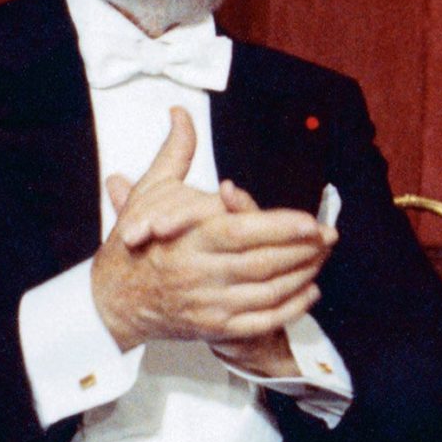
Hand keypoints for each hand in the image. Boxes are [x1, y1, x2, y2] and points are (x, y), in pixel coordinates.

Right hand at [91, 108, 335, 352]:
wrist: (112, 301)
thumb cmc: (136, 244)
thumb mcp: (151, 193)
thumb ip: (175, 153)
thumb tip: (180, 114)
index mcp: (186, 239)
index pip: (239, 232)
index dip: (278, 227)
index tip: (309, 221)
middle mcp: (198, 274)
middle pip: (260, 263)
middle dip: (302, 250)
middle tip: (330, 236)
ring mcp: (207, 305)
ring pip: (266, 292)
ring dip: (301, 275)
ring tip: (323, 257)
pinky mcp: (213, 328)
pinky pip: (260, 321)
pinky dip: (289, 308)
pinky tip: (310, 291)